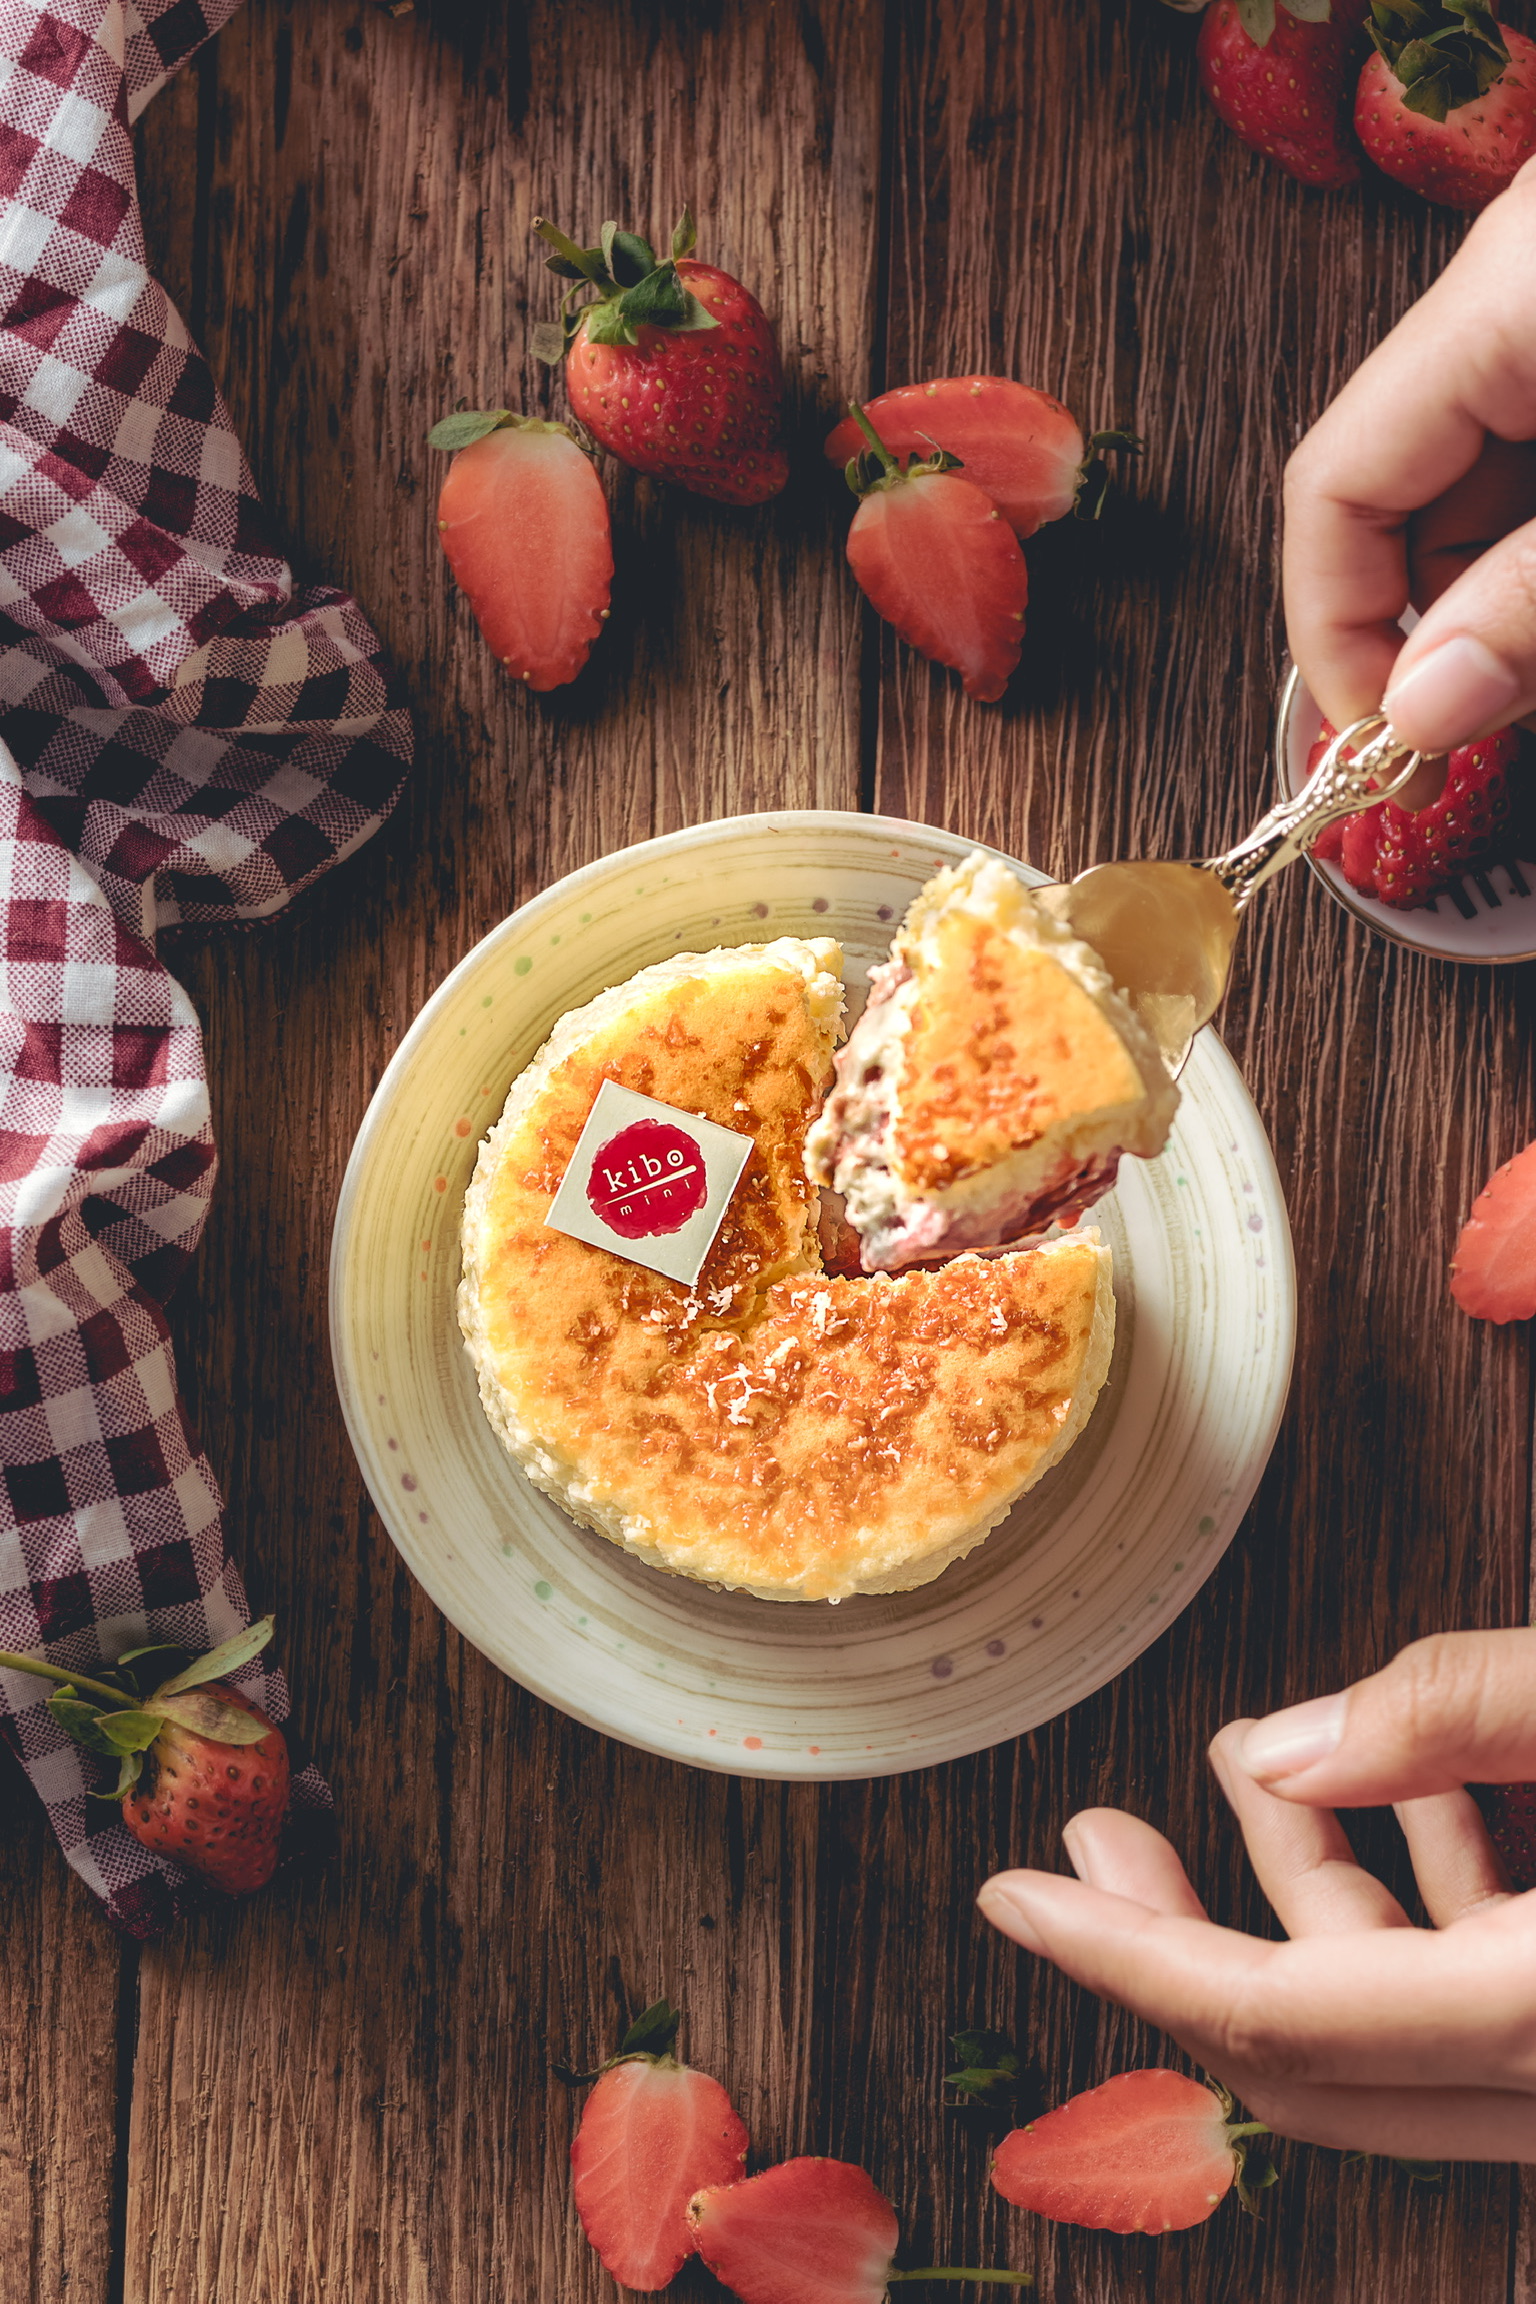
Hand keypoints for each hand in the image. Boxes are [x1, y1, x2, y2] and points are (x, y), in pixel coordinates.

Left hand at [977, 1630, 1535, 2159]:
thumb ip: (1457, 1715)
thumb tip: (1287, 1749)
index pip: (1278, 2020)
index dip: (1127, 1953)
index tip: (1021, 1900)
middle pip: (1317, 2052)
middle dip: (1186, 1932)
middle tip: (1099, 1836)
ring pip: (1403, 2023)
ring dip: (1312, 1889)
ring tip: (1244, 1759)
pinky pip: (1485, 2002)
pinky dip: (1428, 1901)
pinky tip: (1408, 1789)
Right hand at [1283, 158, 1535, 755]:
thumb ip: (1533, 603)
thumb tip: (1426, 713)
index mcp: (1504, 296)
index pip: (1332, 486)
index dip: (1335, 635)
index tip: (1379, 744)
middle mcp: (1513, 292)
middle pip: (1396, 496)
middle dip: (1424, 633)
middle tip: (1463, 742)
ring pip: (1471, 496)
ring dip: (1491, 605)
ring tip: (1528, 682)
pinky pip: (1527, 468)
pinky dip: (1533, 562)